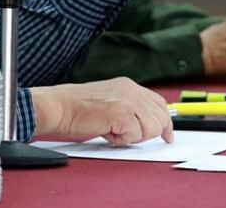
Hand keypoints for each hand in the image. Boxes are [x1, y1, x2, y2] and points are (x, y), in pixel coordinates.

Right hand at [30, 78, 172, 144]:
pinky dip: (121, 140)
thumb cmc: (76, 109)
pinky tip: (106, 131)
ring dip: (132, 137)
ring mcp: (127, 100)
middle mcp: (131, 90)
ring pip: (151, 128)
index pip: (158, 103)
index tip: (167, 136)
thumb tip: (145, 125)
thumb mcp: (108, 102)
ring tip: (111, 130)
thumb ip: (128, 109)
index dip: (164, 122)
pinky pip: (135, 136)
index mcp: (128, 85)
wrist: (58, 107)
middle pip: (160, 118)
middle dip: (146, 133)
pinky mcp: (122, 113)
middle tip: (124, 135)